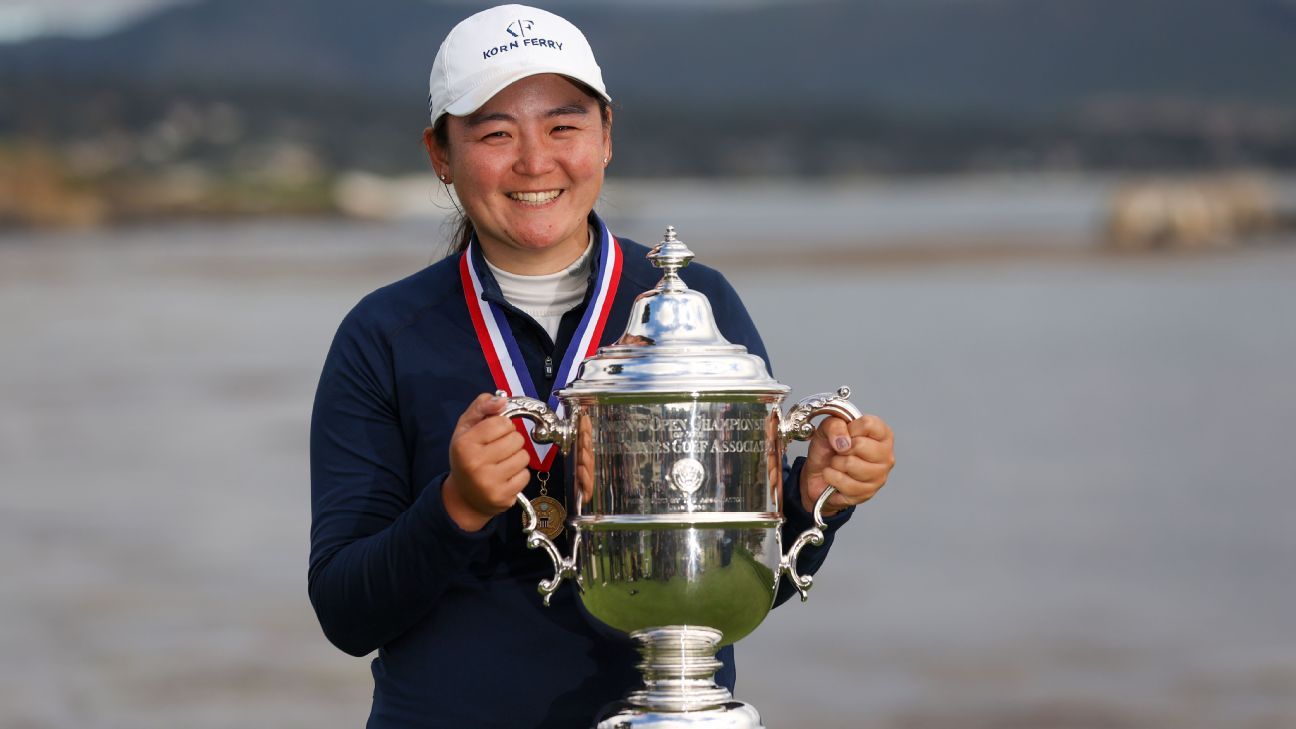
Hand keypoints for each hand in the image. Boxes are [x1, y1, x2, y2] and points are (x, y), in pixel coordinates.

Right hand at [443, 393, 530, 530]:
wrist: (465, 497)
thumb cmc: (467, 457)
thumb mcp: (465, 428)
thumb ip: (481, 407)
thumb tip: (502, 399)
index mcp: (464, 444)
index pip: (502, 422)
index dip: (501, 425)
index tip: (492, 434)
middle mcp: (475, 464)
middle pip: (516, 438)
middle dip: (511, 441)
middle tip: (497, 450)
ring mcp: (489, 482)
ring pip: (524, 456)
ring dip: (516, 457)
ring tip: (501, 463)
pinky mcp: (503, 497)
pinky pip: (526, 475)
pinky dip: (519, 474)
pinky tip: (505, 476)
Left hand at [799, 413, 894, 516]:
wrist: (818, 476)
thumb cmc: (829, 450)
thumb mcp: (827, 428)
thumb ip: (835, 425)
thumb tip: (843, 441)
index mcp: (882, 434)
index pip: (869, 424)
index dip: (850, 428)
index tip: (845, 435)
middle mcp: (886, 455)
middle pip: (860, 445)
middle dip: (841, 448)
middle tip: (840, 452)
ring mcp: (879, 476)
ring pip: (850, 464)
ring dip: (836, 463)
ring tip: (837, 464)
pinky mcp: (867, 493)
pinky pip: (844, 482)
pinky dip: (832, 477)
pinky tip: (834, 476)